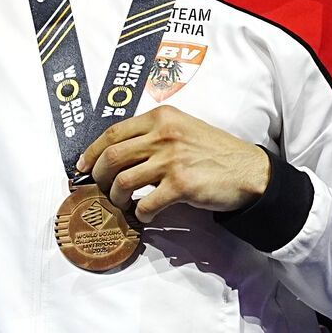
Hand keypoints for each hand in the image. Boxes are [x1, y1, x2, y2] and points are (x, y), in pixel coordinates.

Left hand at [76, 105, 270, 222]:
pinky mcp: (181, 185)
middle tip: (101, 188)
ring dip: (116, 197)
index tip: (82, 166)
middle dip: (99, 177)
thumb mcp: (182, 129)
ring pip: (123, 181)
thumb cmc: (215, 151)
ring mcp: (172, 160)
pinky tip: (145, 215)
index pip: (113, 133)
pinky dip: (140, 213)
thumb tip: (117, 153)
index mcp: (161, 117)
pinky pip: (146, 203)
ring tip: (122, 203)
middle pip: (112, 157)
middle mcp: (163, 135)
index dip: (91, 152)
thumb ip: (153, 135)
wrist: (249, 171)